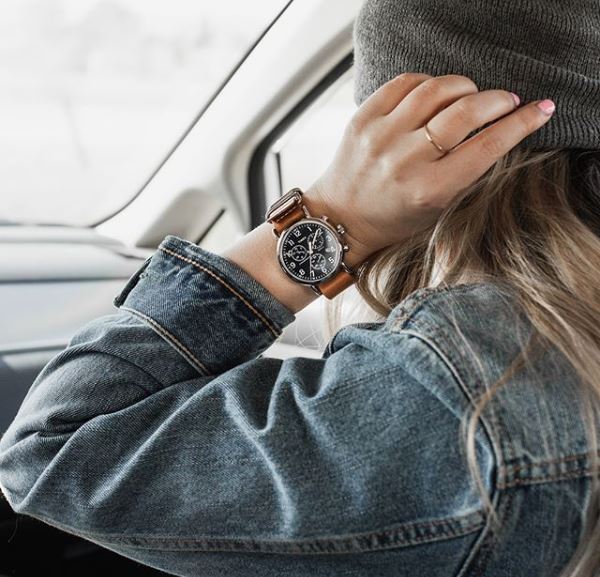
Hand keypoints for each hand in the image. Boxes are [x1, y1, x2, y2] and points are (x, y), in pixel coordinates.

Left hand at [303, 73, 554, 262]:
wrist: (341, 218)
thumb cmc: (394, 219)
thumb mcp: (438, 209)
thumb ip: (467, 171)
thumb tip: (501, 128)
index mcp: (429, 190)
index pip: (487, 145)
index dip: (520, 123)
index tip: (538, 110)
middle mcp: (405, 160)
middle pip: (466, 111)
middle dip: (498, 100)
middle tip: (507, 102)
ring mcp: (381, 136)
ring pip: (437, 89)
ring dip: (465, 86)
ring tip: (472, 96)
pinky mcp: (363, 118)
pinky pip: (406, 82)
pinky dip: (429, 82)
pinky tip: (437, 93)